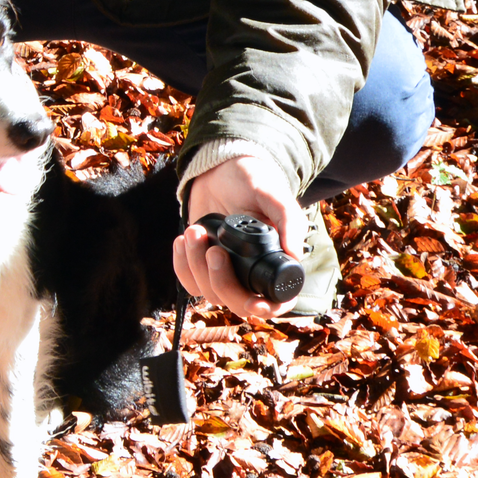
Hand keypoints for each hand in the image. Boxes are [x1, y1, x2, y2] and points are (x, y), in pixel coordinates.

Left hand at [174, 153, 305, 319]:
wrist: (220, 169)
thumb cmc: (253, 180)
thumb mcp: (273, 195)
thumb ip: (289, 220)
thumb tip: (295, 256)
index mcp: (274, 262)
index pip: (274, 301)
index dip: (265, 309)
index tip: (253, 303)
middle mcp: (249, 272)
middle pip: (236, 302)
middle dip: (221, 280)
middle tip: (214, 250)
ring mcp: (224, 270)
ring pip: (209, 292)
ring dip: (196, 265)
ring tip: (195, 230)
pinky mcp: (200, 264)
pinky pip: (189, 281)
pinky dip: (182, 264)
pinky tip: (183, 240)